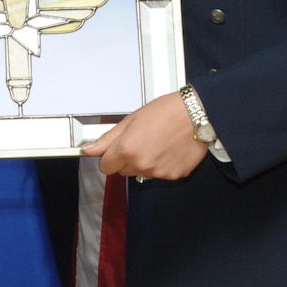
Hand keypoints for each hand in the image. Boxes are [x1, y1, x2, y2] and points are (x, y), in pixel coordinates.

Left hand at [82, 92, 209, 181]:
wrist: (198, 114)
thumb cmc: (167, 111)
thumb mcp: (132, 119)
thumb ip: (108, 139)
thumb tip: (89, 149)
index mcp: (127, 149)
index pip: (106, 167)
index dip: (111, 156)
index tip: (118, 149)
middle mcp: (141, 164)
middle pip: (124, 171)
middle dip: (129, 158)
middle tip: (142, 140)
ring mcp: (158, 172)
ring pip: (143, 173)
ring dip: (146, 162)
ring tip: (159, 142)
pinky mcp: (174, 175)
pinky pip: (161, 174)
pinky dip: (164, 164)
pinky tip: (170, 149)